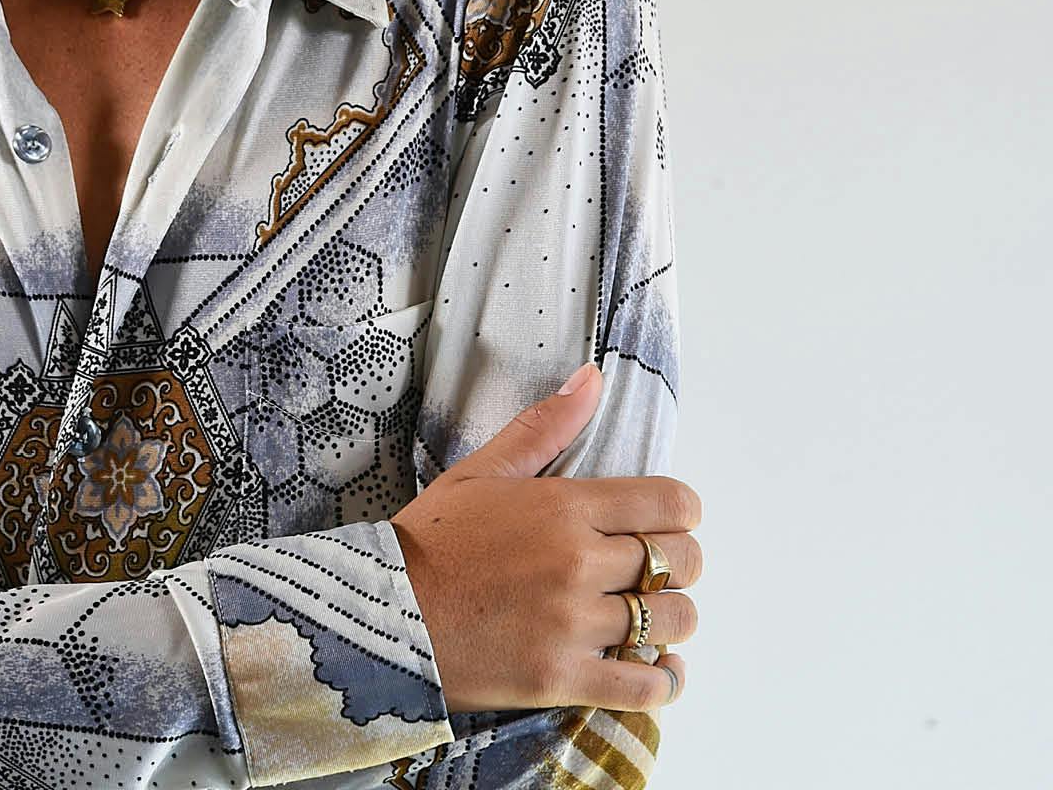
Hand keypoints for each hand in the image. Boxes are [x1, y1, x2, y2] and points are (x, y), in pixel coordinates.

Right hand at [390, 362, 700, 714]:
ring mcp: (572, 624)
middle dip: (680, 563)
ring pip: (672, 621)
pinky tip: (657, 667)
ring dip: (672, 619)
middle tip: (659, 568)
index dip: (681, 512)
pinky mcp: (562, 678)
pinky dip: (664, 678)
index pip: (669, 502)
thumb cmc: (431, 538)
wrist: (381, 613)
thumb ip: (545, 426)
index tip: (668, 521)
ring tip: (652, 615)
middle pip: (680, 561)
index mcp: (564, 506)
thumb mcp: (483, 470)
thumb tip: (594, 376)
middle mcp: (577, 562)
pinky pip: (645, 685)